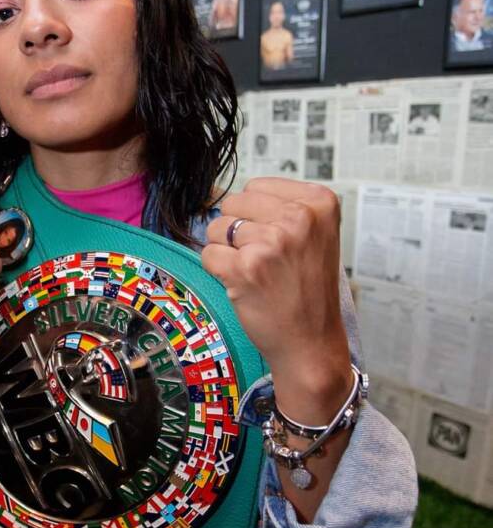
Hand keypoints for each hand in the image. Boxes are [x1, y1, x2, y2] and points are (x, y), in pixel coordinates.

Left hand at [201, 178, 350, 393]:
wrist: (311, 341)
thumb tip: (219, 192)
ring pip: (216, 227)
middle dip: (238, 231)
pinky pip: (207, 254)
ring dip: (227, 251)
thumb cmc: (307, 289)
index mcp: (319, 202)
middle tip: (264, 259)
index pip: (256, 186)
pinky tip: (242, 284)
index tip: (278, 240)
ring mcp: (271, 242)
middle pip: (233, 203)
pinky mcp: (246, 268)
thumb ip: (279, 207)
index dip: (256, 215)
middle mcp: (298, 218)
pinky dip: (217, 270)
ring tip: (256, 272)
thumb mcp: (313, 234)